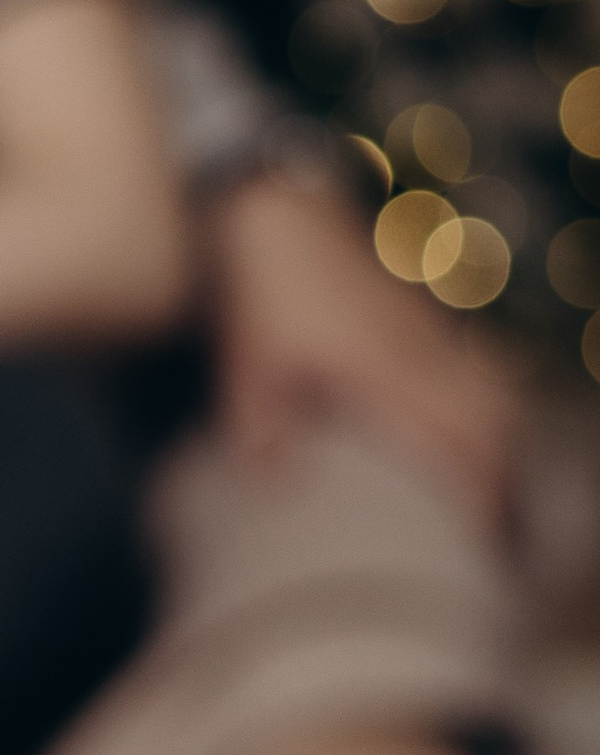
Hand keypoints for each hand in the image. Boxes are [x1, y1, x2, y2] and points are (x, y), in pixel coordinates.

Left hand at [210, 173, 522, 537]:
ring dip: (500, 451)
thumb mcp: (249, 363)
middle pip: (495, 426)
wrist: (279, 215)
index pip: (462, 440)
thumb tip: (272, 485)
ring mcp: (429, 337)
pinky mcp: (422, 325)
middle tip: (498, 540)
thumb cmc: (263, 294)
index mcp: (390, 372)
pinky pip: (477, 376)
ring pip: (493, 399)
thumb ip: (260, 425)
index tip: (483, 539)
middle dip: (505, 483)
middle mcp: (424, 356)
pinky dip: (485, 416)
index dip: (481, 492)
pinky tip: (469, 447)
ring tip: (494, 504)